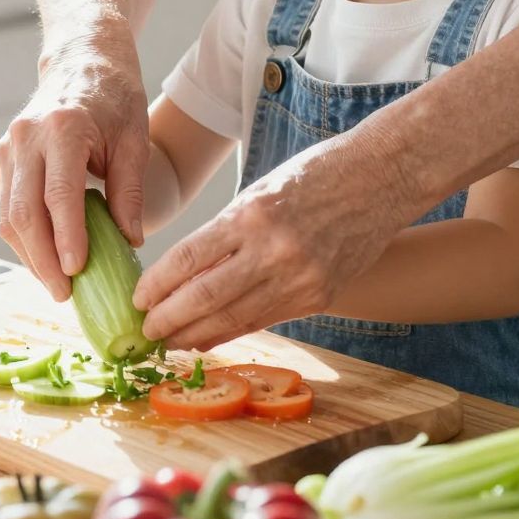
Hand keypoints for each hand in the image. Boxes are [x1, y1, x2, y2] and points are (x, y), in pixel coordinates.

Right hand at [0, 28, 148, 300]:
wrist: (83, 61)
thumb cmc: (115, 98)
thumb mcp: (134, 139)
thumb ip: (130, 191)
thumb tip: (130, 241)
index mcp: (62, 127)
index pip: (59, 194)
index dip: (65, 237)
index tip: (77, 271)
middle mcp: (26, 137)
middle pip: (24, 211)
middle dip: (42, 259)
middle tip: (64, 293)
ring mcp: (8, 148)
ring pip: (8, 215)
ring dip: (29, 255)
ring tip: (56, 284)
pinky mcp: (2, 158)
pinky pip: (6, 207)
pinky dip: (24, 237)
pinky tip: (45, 259)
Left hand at [134, 128, 408, 347]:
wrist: (381, 176)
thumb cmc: (314, 176)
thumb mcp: (259, 193)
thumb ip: (226, 235)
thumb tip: (184, 277)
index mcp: (251, 215)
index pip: (187, 260)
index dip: (156, 286)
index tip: (137, 299)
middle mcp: (274, 250)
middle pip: (204, 298)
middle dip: (168, 321)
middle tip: (145, 332)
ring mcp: (300, 278)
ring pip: (233, 318)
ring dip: (195, 335)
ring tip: (170, 342)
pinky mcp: (320, 297)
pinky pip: (264, 321)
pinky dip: (231, 331)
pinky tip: (208, 338)